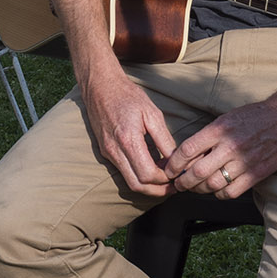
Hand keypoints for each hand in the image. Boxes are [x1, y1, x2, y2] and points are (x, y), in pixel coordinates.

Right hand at [77, 67, 178, 195]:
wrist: (100, 86)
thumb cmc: (127, 96)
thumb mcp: (152, 114)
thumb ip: (164, 139)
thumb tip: (176, 160)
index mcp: (128, 140)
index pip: (148, 174)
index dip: (165, 179)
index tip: (176, 174)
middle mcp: (115, 150)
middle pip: (137, 185)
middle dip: (157, 191)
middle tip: (174, 187)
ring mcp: (108, 152)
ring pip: (129, 181)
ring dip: (148, 186)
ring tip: (165, 179)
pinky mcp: (105, 151)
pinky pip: (123, 171)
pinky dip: (138, 176)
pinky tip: (151, 168)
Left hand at [163, 97, 276, 199]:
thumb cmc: (252, 117)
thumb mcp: (226, 119)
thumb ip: (207, 136)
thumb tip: (185, 156)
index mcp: (219, 129)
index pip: (188, 150)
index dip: (174, 163)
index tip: (169, 170)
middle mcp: (231, 146)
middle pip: (197, 172)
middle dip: (183, 182)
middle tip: (178, 184)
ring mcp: (244, 161)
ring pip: (213, 184)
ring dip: (199, 189)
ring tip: (196, 187)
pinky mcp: (257, 174)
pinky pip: (231, 192)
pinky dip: (219, 194)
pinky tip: (217, 189)